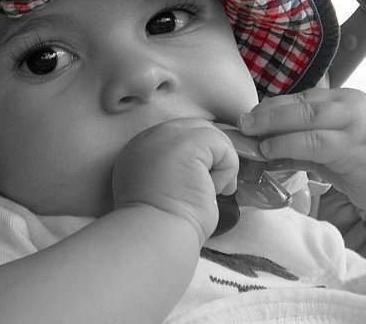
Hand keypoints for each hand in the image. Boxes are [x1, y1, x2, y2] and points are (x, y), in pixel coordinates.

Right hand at [112, 118, 238, 243]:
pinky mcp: (187, 142)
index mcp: (138, 149)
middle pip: (195, 129)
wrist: (154, 236)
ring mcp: (166, 135)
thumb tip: (205, 168)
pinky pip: (222, 145)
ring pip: (210, 134)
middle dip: (211, 156)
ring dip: (219, 164)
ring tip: (211, 191)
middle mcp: (148, 136)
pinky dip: (227, 168)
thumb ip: (172, 170)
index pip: (179, 136)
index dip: (197, 157)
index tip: (199, 184)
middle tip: (213, 187)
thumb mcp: (158, 189)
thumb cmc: (161, 225)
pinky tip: (214, 190)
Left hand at [238, 88, 365, 216]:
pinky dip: (290, 147)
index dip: (271, 106)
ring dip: (276, 129)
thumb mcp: (329, 152)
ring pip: (307, 121)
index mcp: (345, 100)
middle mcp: (352, 106)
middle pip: (301, 105)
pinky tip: (272, 153)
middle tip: (243, 123)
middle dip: (267, 113)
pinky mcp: (359, 147)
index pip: (300, 98)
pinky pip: (317, 144)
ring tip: (255, 140)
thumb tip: (263, 147)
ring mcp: (358, 125)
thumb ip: (300, 146)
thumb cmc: (364, 168)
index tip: (247, 116)